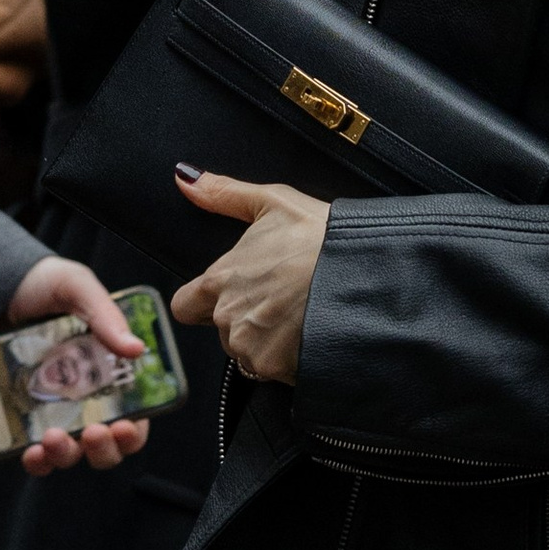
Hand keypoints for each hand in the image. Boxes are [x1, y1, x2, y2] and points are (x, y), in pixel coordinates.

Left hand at [6, 255, 148, 474]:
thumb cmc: (44, 285)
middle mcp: (85, 400)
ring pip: (69, 453)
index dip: (133, 432)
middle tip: (94, 432)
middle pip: (104, 446)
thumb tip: (136, 349)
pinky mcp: (21, 419)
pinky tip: (31, 452)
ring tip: (54, 438)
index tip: (124, 427)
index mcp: (110, 374)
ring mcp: (52, 412)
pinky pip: (33, 452)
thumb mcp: (76, 287)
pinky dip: (36, 461)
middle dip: (102, 449)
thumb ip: (105, 315)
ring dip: (67, 455)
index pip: (134, 418)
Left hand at [170, 171, 328, 384]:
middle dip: (244, 319)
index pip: (185, 306)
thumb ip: (223, 194)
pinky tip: (308, 335)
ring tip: (298, 316)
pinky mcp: (275, 368)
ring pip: (246, 352)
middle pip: (221, 330)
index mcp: (220, 279)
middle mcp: (227, 317)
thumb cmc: (321, 237)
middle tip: (278, 300)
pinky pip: (273, 370)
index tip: (231, 294)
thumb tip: (186, 179)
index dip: (204, 302)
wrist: (363, 274)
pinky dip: (288, 358)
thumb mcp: (273, 201)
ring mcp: (249, 346)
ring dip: (265, 341)